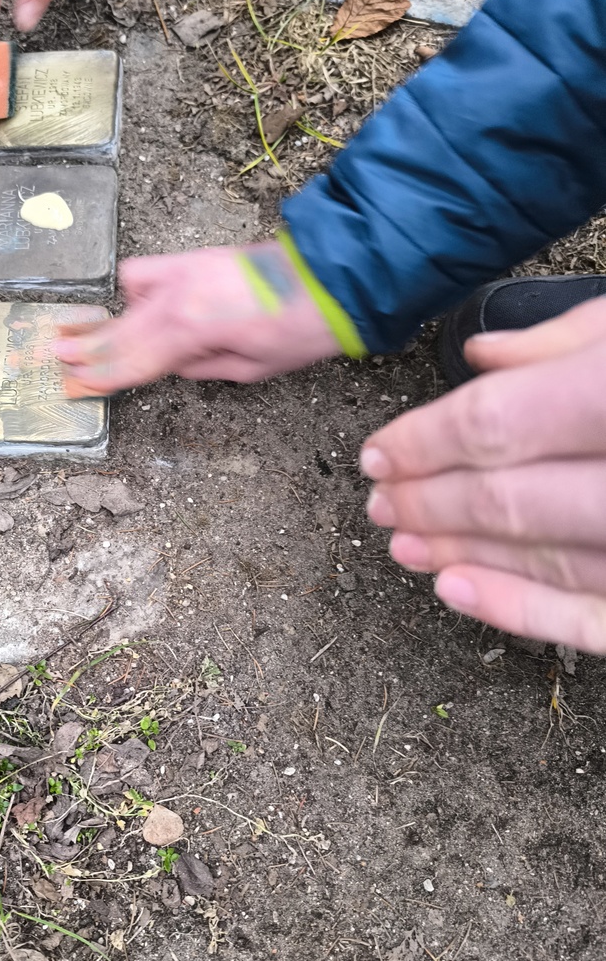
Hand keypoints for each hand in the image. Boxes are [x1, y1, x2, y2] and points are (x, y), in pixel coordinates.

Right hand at [53, 242, 342, 393]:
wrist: (330, 277)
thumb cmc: (297, 330)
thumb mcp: (248, 370)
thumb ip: (199, 366)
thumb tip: (173, 364)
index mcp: (188, 330)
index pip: (131, 360)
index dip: (100, 375)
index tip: (74, 383)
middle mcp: (176, 295)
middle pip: (119, 328)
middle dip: (88, 346)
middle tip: (56, 357)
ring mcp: (182, 269)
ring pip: (126, 294)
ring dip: (106, 317)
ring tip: (79, 332)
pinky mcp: (194, 256)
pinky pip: (147, 270)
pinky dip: (133, 288)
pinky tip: (129, 301)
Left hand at [361, 296, 605, 652]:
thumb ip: (567, 340)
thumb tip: (480, 356)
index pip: (496, 422)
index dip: (422, 442)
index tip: (375, 455)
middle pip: (505, 497)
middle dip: (427, 501)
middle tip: (378, 503)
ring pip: (542, 559)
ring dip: (458, 553)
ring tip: (401, 545)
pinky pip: (593, 620)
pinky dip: (521, 610)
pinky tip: (454, 592)